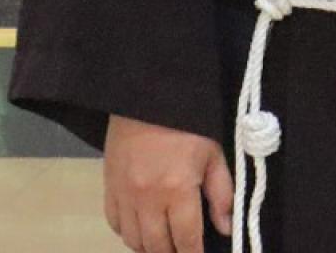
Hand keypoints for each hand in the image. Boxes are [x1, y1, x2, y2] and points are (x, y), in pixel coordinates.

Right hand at [103, 114, 232, 252]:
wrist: (148, 97)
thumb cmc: (188, 124)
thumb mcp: (214, 153)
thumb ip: (222, 193)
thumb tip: (227, 228)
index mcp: (177, 190)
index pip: (186, 238)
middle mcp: (147, 199)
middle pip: (157, 246)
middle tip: (184, 249)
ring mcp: (124, 195)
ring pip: (133, 240)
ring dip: (150, 246)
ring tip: (165, 243)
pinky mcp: (108, 187)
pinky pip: (114, 223)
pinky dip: (128, 233)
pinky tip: (142, 228)